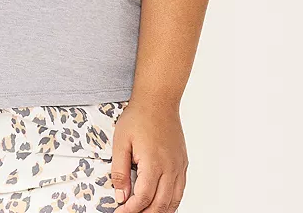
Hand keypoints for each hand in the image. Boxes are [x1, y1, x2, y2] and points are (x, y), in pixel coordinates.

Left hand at [110, 97, 187, 211]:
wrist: (158, 101)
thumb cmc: (138, 117)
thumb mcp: (121, 141)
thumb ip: (120, 170)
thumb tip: (120, 195)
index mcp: (153, 163)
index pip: (143, 198)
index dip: (131, 210)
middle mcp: (169, 168)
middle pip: (159, 205)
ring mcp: (178, 167)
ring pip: (172, 201)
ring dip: (159, 212)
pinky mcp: (182, 164)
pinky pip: (180, 191)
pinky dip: (171, 203)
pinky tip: (162, 205)